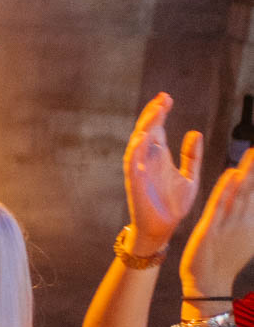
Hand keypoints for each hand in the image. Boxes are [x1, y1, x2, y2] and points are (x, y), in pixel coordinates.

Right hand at [125, 92, 201, 251]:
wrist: (164, 228)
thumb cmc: (173, 205)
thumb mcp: (190, 177)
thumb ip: (192, 156)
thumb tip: (194, 132)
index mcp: (160, 157)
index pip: (158, 129)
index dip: (160, 113)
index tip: (167, 98)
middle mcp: (148, 160)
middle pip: (146, 130)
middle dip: (153, 114)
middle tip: (163, 98)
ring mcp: (140, 170)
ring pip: (138, 142)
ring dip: (145, 127)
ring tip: (155, 112)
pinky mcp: (135, 182)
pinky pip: (132, 162)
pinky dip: (135, 149)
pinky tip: (143, 137)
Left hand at [181, 147, 253, 295]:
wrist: (208, 283)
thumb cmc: (224, 258)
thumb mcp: (245, 236)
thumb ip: (249, 215)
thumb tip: (251, 197)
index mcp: (251, 222)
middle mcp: (244, 221)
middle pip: (253, 189)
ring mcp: (229, 224)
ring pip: (240, 194)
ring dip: (247, 173)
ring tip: (252, 153)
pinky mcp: (212, 229)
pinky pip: (219, 206)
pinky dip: (225, 190)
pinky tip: (231, 175)